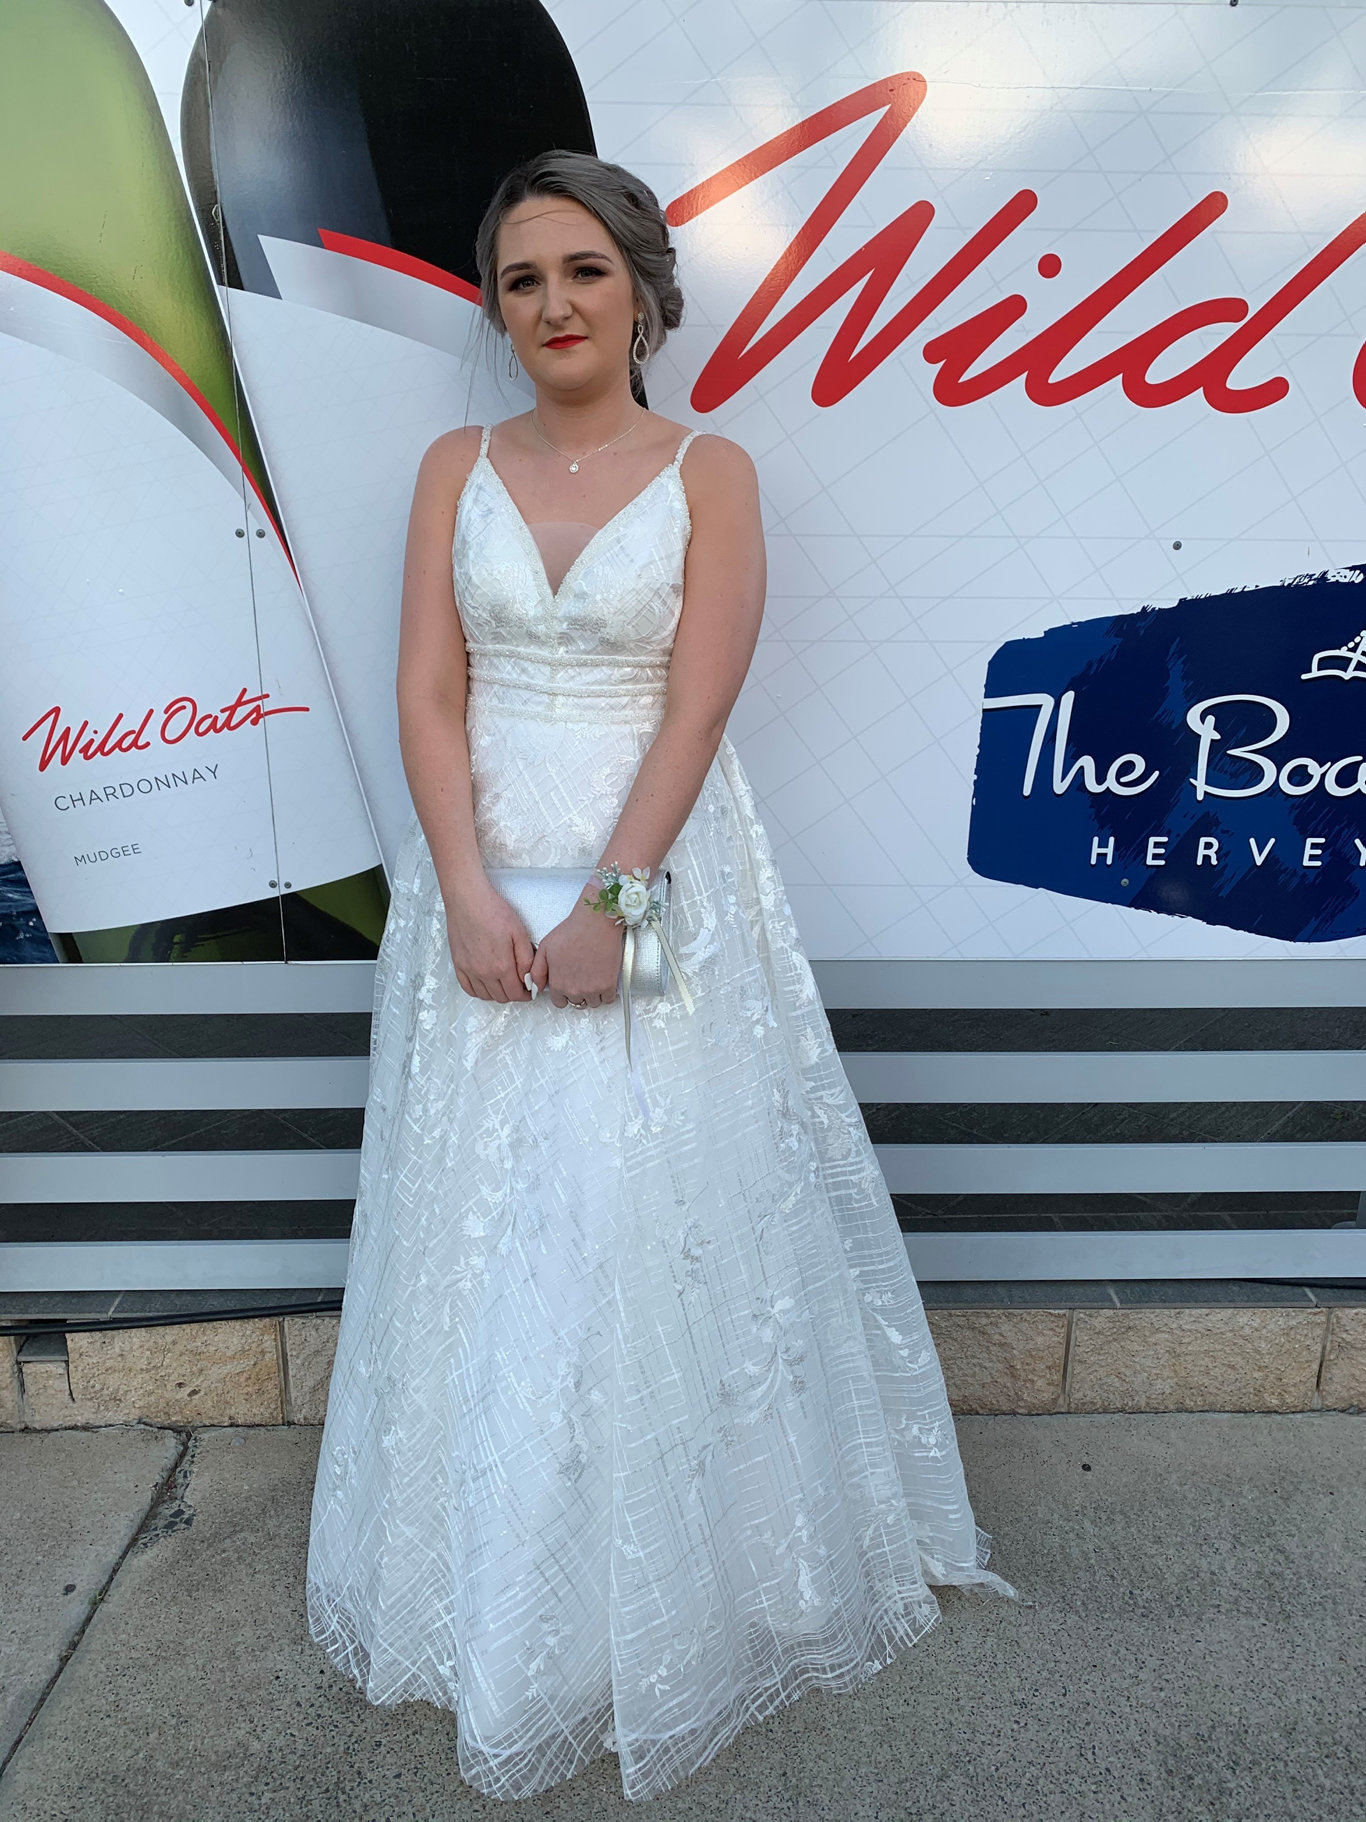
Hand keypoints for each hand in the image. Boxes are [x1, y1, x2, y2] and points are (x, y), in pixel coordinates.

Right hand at [443, 878, 534, 1000]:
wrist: (468, 900)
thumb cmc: (493, 911)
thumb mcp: (519, 933)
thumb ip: (526, 959)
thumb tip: (529, 978)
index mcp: (501, 966)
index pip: (516, 994)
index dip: (526, 995)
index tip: (529, 990)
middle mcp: (484, 973)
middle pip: (501, 997)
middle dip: (514, 994)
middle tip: (519, 985)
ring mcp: (469, 970)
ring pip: (485, 995)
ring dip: (497, 993)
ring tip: (504, 983)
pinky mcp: (458, 964)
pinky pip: (468, 988)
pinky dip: (479, 991)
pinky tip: (486, 984)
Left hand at [529, 901, 623, 1008]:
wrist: (595, 923)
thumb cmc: (572, 931)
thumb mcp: (545, 948)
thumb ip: (537, 971)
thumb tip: (535, 987)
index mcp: (558, 983)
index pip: (559, 1002)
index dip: (563, 993)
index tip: (568, 986)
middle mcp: (575, 990)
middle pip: (576, 1003)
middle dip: (577, 993)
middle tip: (581, 978)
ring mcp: (592, 989)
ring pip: (592, 1003)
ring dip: (592, 994)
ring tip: (592, 979)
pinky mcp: (608, 985)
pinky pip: (608, 999)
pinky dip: (607, 992)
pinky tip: (604, 981)